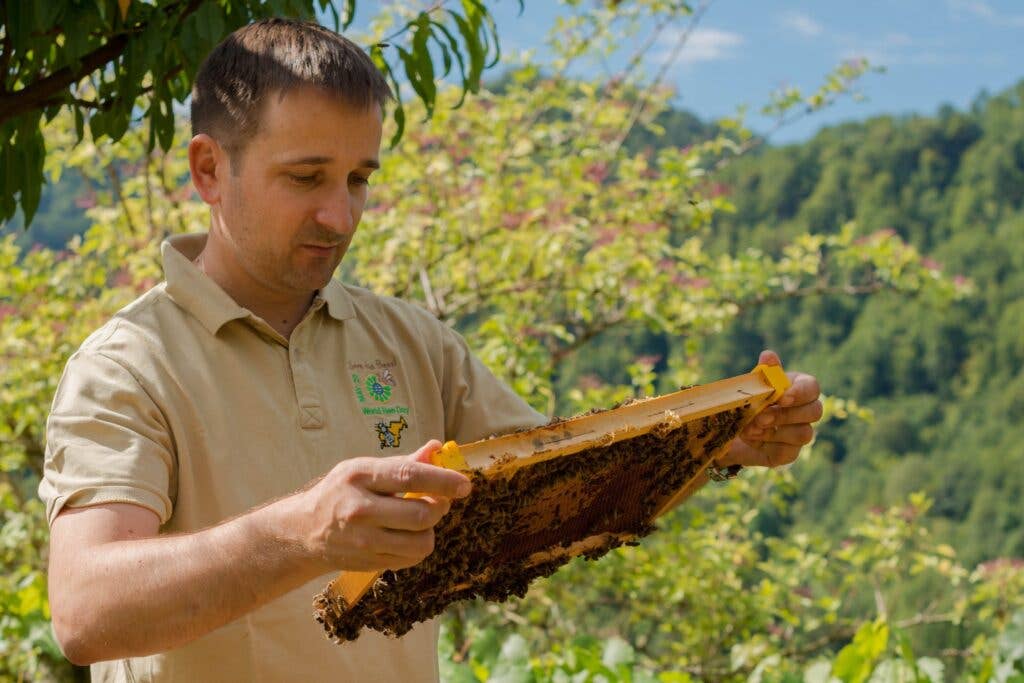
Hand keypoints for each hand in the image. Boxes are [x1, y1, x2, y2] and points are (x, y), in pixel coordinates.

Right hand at [299, 440, 471, 571]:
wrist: (305, 531)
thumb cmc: (340, 492)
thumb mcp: (364, 469)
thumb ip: (403, 462)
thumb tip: (437, 448)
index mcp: (360, 476)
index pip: (410, 476)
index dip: (443, 480)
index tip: (465, 484)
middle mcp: (360, 509)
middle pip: (421, 513)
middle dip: (441, 506)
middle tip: (440, 501)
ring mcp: (363, 540)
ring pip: (421, 541)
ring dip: (430, 529)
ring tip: (420, 519)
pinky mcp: (368, 562)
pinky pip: (411, 558)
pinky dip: (418, 546)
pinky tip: (406, 535)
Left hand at [717, 350, 821, 468]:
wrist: (735, 427)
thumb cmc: (751, 400)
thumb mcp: (754, 385)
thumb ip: (764, 372)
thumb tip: (768, 355)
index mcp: (801, 389)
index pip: (813, 387)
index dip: (801, 393)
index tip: (782, 396)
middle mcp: (807, 411)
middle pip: (814, 412)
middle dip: (786, 414)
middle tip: (761, 416)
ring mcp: (801, 433)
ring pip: (803, 434)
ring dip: (774, 430)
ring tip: (749, 427)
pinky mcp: (790, 453)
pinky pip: (787, 451)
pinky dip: (766, 444)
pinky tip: (751, 437)